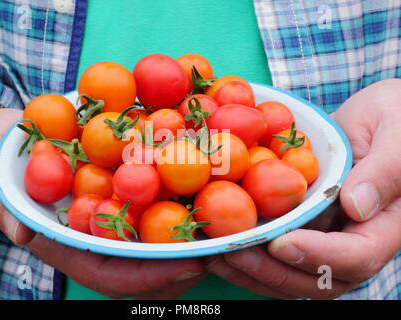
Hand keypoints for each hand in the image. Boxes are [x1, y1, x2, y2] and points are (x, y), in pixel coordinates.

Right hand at [0, 107, 204, 298]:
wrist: (13, 140)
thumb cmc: (3, 168)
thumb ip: (9, 212)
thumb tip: (23, 231)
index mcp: (72, 247)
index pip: (112, 275)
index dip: (150, 277)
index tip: (188, 269)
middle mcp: (99, 237)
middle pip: (145, 265)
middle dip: (183, 263)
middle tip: (220, 252)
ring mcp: (113, 216)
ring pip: (156, 237)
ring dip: (190, 234)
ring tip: (224, 227)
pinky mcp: (123, 190)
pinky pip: (155, 201)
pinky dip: (181, 198)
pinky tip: (207, 184)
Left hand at [205, 78, 400, 298]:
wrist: (380, 115)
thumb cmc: (398, 117)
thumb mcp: (397, 135)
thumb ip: (385, 171)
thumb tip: (357, 206)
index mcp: (384, 224)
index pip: (356, 256)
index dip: (318, 256)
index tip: (282, 243)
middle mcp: (352, 238)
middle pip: (317, 277)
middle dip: (272, 271)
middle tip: (233, 253)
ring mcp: (325, 234)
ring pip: (291, 272)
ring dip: (252, 271)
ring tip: (214, 255)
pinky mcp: (302, 223)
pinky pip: (276, 251)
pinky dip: (248, 253)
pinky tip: (217, 243)